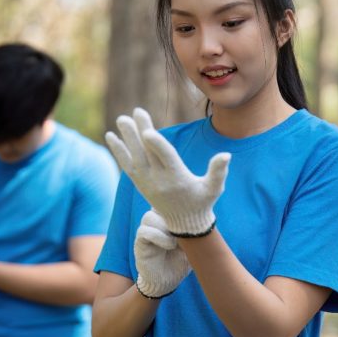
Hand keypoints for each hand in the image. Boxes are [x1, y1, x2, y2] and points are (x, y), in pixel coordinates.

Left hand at [105, 108, 230, 236]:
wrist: (184, 224)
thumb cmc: (202, 201)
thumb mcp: (214, 189)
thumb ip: (218, 172)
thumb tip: (226, 155)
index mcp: (178, 179)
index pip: (166, 159)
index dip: (157, 145)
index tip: (148, 131)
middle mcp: (159, 181)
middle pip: (148, 154)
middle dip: (140, 133)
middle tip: (136, 112)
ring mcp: (147, 182)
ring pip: (134, 158)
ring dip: (126, 139)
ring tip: (121, 119)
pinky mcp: (140, 184)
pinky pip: (126, 166)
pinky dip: (118, 152)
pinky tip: (111, 136)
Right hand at [134, 210, 190, 298]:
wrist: (166, 283)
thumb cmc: (179, 262)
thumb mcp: (192, 246)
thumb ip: (195, 231)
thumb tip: (206, 217)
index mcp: (165, 220)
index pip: (167, 202)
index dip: (177, 204)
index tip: (191, 213)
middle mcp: (154, 223)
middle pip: (157, 205)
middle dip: (172, 214)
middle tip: (185, 226)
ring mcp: (146, 232)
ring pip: (149, 216)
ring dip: (165, 226)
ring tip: (177, 240)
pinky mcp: (140, 244)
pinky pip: (144, 232)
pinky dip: (158, 236)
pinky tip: (170, 245)